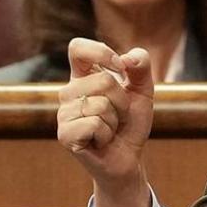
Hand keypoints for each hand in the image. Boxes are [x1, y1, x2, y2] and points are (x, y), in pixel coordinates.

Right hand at [57, 38, 153, 191]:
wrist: (129, 158)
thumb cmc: (131, 123)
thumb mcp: (143, 90)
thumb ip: (141, 66)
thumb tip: (126, 58)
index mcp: (83, 76)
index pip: (78, 48)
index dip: (101, 52)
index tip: (120, 67)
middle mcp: (69, 92)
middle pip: (103, 80)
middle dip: (122, 100)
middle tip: (118, 116)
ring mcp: (64, 114)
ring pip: (100, 104)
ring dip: (115, 120)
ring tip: (109, 129)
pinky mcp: (65, 135)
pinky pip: (94, 124)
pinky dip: (106, 134)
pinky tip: (101, 140)